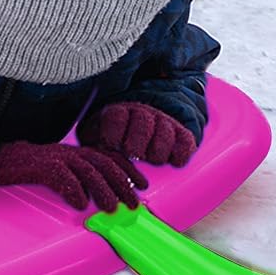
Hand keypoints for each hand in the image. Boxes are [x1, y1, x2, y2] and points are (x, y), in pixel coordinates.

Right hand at [0, 138, 146, 211]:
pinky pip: (62, 177)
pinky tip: (81, 204)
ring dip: (103, 190)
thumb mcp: (60, 169)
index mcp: (77, 152)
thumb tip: (101, 201)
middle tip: (133, 203)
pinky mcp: (41, 166)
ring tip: (112, 208)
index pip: (110, 156)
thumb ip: (79, 178)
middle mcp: (70, 152)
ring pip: (88, 171)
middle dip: (122, 184)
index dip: (129, 169)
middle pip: (104, 164)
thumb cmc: (31, 170)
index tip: (144, 184)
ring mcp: (56, 157)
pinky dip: (73, 190)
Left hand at [77, 101, 196, 167]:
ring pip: (165, 130)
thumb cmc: (111, 141)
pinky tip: (173, 161)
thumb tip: (89, 155)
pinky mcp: (181, 135)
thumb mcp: (95, 137)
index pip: (116, 116)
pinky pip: (186, 140)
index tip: (111, 145)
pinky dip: (181, 152)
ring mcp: (163, 122)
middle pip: (142, 121)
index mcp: (119, 112)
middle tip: (133, 154)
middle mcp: (142, 114)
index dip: (113, 132)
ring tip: (151, 159)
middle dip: (137, 140)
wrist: (141, 130)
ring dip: (158, 148)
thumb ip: (91, 142)